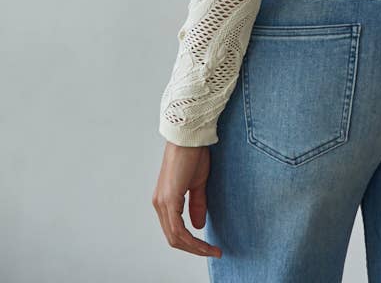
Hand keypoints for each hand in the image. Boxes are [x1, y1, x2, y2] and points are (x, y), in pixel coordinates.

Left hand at [152, 142, 222, 258]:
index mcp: (165, 200)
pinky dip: (192, 240)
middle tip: (212, 252)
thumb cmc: (193, 154)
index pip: (175, 231)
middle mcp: (159, 203)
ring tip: (212, 250)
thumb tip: (198, 226)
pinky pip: (178, 229)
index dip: (192, 243)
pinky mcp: (168, 199)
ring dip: (195, 247)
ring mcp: (162, 202)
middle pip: (173, 238)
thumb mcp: (197, 184)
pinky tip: (204, 242)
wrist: (189, 137)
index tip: (210, 247)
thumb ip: (197, 205)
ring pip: (175, 236)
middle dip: (194, 249)